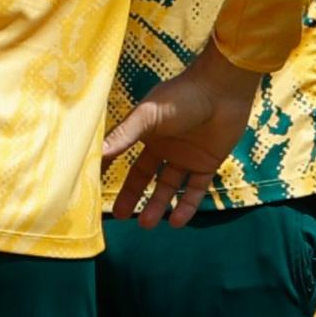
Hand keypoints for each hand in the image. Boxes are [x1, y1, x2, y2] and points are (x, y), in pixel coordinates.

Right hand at [104, 44, 261, 228]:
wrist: (222, 90)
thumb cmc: (180, 97)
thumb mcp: (147, 117)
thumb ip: (124, 136)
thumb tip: (97, 153)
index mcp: (145, 133)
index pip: (122, 156)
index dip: (109, 172)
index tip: (93, 188)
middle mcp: (163, 146)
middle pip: (144, 177)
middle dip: (132, 196)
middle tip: (120, 217)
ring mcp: (185, 156)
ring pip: (168, 187)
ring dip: (158, 205)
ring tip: (146, 225)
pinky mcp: (208, 163)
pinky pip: (196, 189)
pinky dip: (187, 206)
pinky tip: (177, 221)